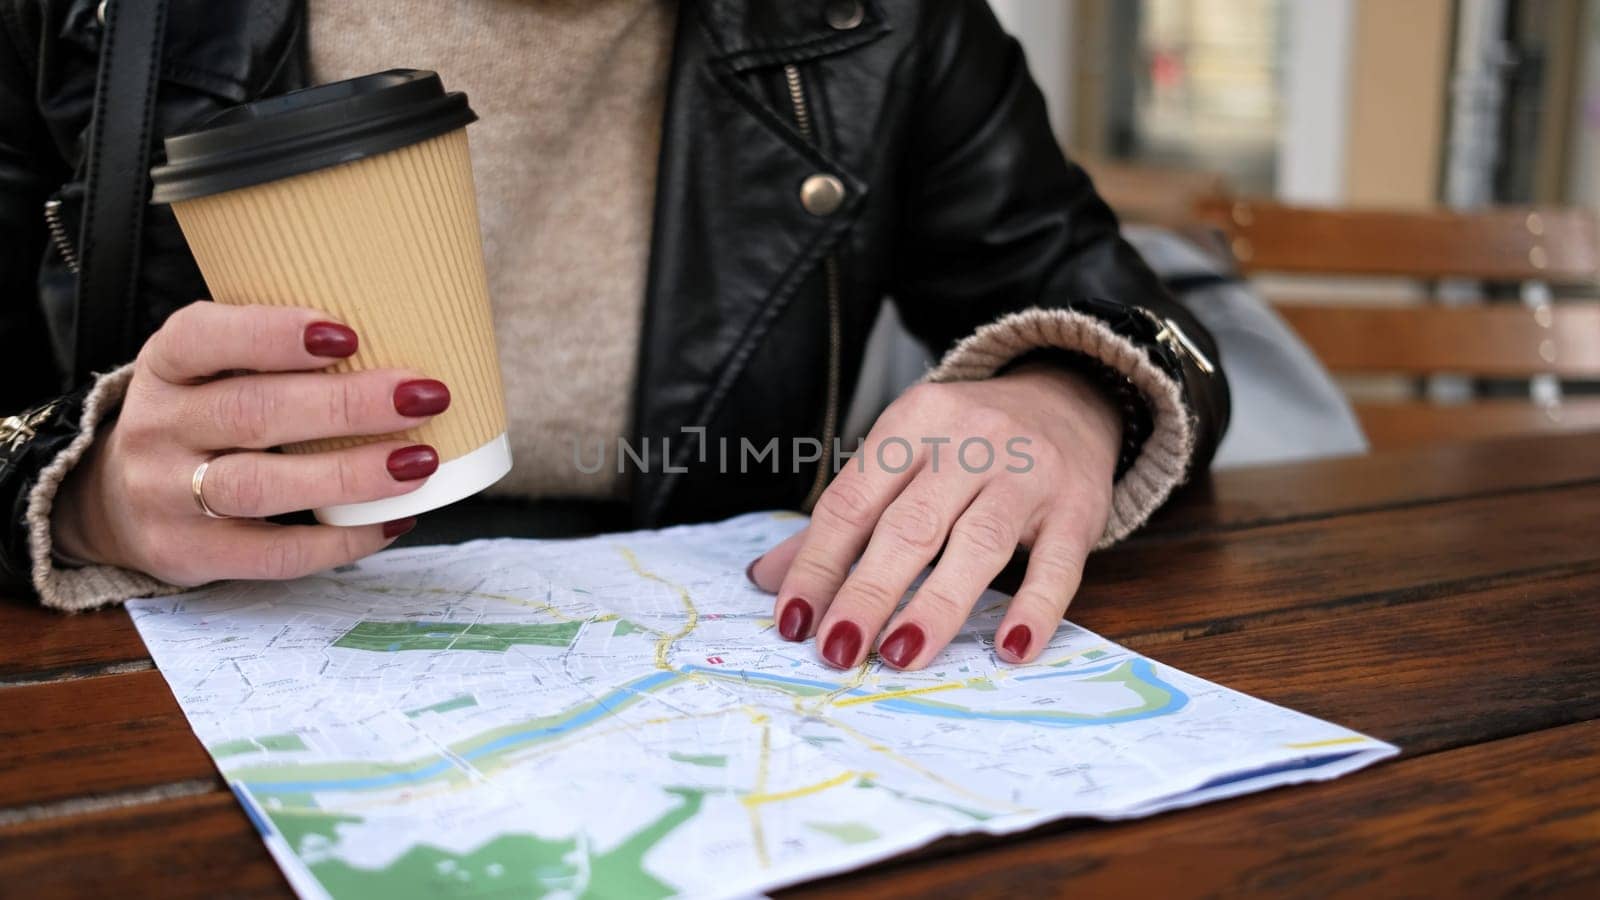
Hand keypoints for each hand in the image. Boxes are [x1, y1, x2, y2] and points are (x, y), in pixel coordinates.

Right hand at [51, 301, 451, 585]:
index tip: (349, 335)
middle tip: (422, 397)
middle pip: (251, 414)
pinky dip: (341, 540)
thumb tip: (404, 341)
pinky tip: (393, 520)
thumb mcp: (212, 370)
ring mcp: (166, 496)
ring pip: (259, 486)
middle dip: (346, 406)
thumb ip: (276, 354)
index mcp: (167, 365)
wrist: (116, 503)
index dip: (273, 334)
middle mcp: (158, 427)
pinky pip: (273, 553)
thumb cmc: (201, 418)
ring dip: (349, 474)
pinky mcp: (190, 554)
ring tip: (419, 462)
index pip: (203, 337)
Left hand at [749, 363, 1119, 669]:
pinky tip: (1011, 648)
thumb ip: (843, 517)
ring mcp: (1028, 473)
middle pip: (909, 525)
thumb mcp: (902, 456)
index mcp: (913, 422)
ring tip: (899, 655)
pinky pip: (1057, 565)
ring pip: (977, 543)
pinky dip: (1035, 608)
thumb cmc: (968, 441)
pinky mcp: (1078, 507)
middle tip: (838, 650)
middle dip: (867, 592)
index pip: (852, 501)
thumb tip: (769, 580)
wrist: (1069, 398)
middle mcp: (970, 441)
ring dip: (935, 605)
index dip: (818, 563)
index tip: (793, 620)